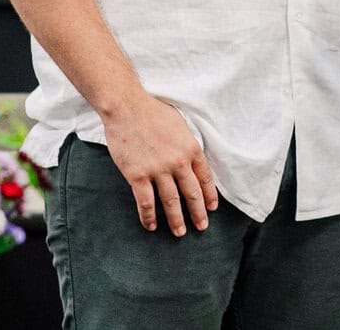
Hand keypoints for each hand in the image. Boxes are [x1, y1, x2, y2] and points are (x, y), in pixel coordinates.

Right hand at [101, 91, 217, 234]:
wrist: (127, 107)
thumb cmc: (153, 112)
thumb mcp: (180, 124)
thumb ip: (187, 144)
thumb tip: (193, 159)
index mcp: (191, 148)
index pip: (205, 177)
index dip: (209, 195)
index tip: (211, 208)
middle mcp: (178, 161)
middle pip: (191, 193)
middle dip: (198, 213)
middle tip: (202, 227)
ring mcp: (158, 170)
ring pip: (171, 202)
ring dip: (176, 219)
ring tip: (180, 232)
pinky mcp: (137, 175)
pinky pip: (146, 202)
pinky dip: (149, 217)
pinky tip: (151, 226)